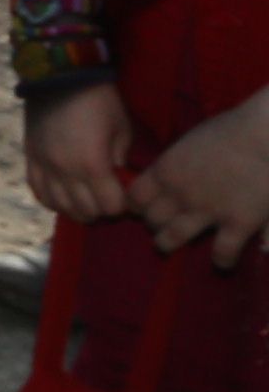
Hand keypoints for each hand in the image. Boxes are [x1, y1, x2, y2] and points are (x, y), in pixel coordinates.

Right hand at [28, 79, 140, 223]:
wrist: (59, 76)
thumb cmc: (99, 101)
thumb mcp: (121, 129)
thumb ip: (119, 159)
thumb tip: (116, 177)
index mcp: (92, 164)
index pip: (110, 205)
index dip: (122, 206)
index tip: (127, 198)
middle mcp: (65, 170)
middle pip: (85, 210)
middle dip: (101, 210)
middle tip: (108, 200)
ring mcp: (44, 165)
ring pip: (59, 205)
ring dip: (76, 209)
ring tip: (86, 202)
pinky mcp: (30, 157)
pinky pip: (37, 190)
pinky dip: (51, 200)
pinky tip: (62, 197)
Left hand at [132, 84, 268, 268]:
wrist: (265, 136)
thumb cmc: (232, 128)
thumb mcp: (192, 141)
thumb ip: (179, 162)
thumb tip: (173, 170)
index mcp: (166, 169)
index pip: (134, 197)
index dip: (137, 204)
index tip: (142, 207)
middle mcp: (179, 193)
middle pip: (151, 219)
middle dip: (153, 223)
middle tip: (159, 224)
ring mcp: (207, 211)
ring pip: (173, 238)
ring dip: (168, 243)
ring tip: (169, 245)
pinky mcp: (238, 224)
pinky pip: (222, 252)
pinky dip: (222, 261)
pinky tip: (223, 262)